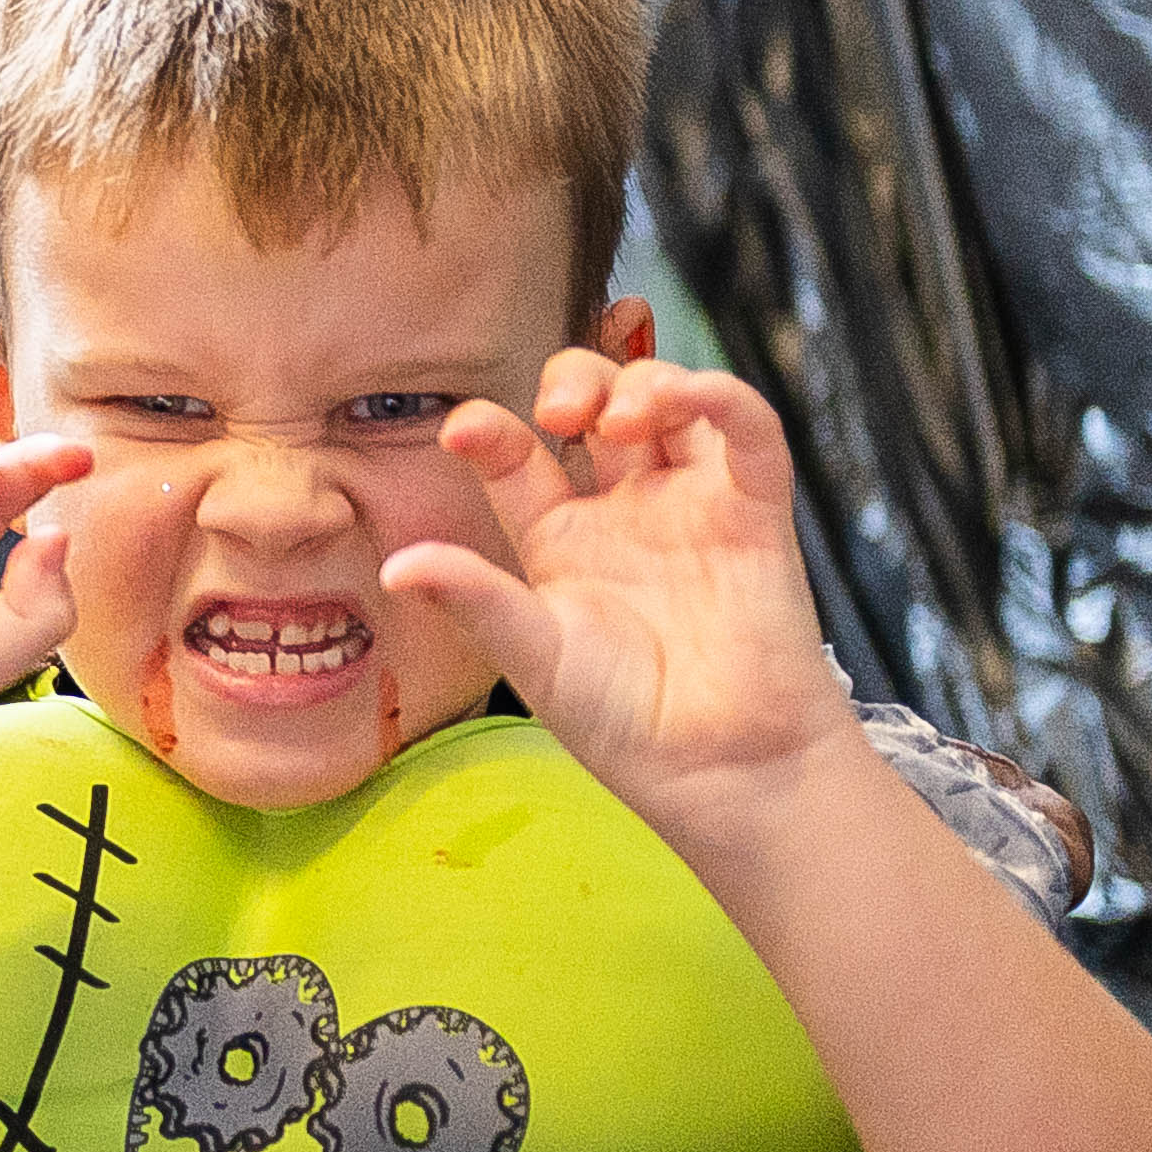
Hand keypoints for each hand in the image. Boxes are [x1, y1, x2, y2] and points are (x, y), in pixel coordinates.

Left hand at [382, 351, 852, 832]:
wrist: (720, 769)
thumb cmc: (623, 722)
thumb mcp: (533, 655)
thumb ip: (475, 600)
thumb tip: (396, 566)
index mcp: (558, 538)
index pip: (516, 453)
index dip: (490, 427)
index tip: (463, 431)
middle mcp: (624, 511)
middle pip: (595, 403)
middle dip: (575, 381)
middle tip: (560, 416)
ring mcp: (690, 506)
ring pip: (670, 403)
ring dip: (643, 383)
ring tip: (619, 421)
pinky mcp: (756, 512)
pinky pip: (748, 433)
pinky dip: (722, 397)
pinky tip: (690, 396)